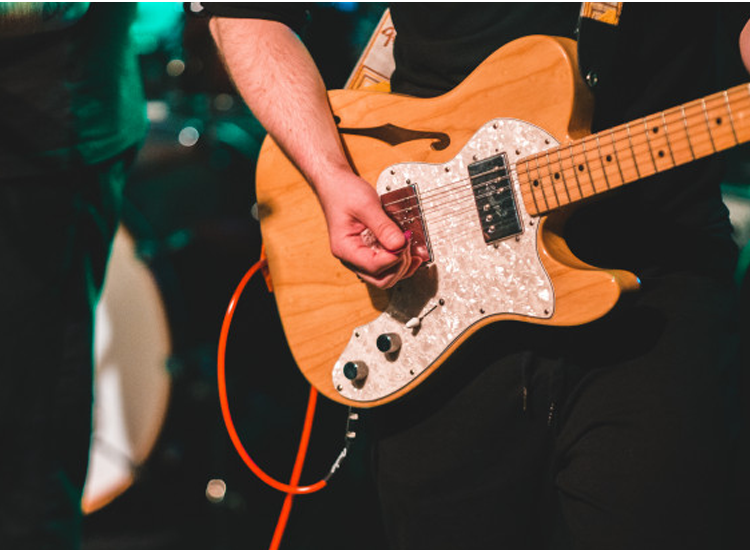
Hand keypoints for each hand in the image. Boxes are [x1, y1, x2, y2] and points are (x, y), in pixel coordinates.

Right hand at [317, 171, 427, 288]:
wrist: (335, 184)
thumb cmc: (344, 192)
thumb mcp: (366, 205)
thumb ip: (384, 226)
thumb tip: (400, 245)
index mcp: (345, 248)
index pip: (373, 266)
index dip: (394, 258)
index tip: (404, 243)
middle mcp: (351, 257)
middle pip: (381, 279)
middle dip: (400, 267)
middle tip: (408, 246)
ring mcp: (360, 256)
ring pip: (385, 276)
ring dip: (402, 267)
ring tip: (412, 250)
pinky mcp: (369, 251)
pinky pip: (386, 265)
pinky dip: (400, 261)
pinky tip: (409, 251)